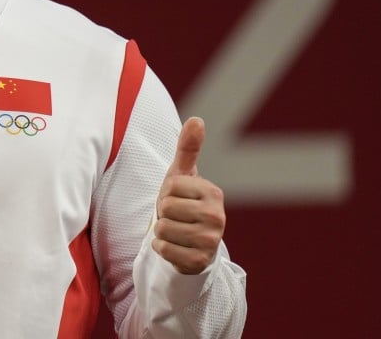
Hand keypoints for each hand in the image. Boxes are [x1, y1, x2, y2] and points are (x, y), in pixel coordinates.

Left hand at [151, 117, 225, 274]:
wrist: (190, 243)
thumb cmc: (183, 203)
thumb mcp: (183, 175)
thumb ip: (188, 148)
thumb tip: (196, 119)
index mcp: (214, 193)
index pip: (171, 186)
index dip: (167, 193)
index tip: (178, 199)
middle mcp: (217, 217)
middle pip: (166, 208)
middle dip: (164, 213)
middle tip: (176, 217)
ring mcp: (211, 241)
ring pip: (163, 229)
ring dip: (162, 231)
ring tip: (176, 231)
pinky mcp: (200, 261)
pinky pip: (164, 250)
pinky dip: (162, 249)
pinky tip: (175, 246)